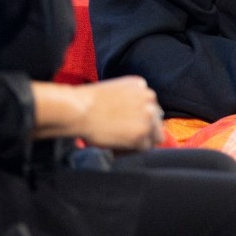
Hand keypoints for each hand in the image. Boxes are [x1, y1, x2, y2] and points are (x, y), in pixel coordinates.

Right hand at [32, 76, 164, 149]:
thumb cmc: (88, 102)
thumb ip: (129, 101)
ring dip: (140, 141)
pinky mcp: (142, 133)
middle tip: (124, 138)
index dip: (138, 119)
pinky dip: (131, 150)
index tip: (126, 125)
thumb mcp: (114, 91)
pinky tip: (115, 147)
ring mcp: (147, 116)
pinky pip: (144, 148)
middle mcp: (149, 98)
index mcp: (141, 85)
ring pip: (154, 136)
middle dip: (143, 130)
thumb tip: (133, 118)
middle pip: (156, 121)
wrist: (79, 109)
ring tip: (118, 143)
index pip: (150, 106)